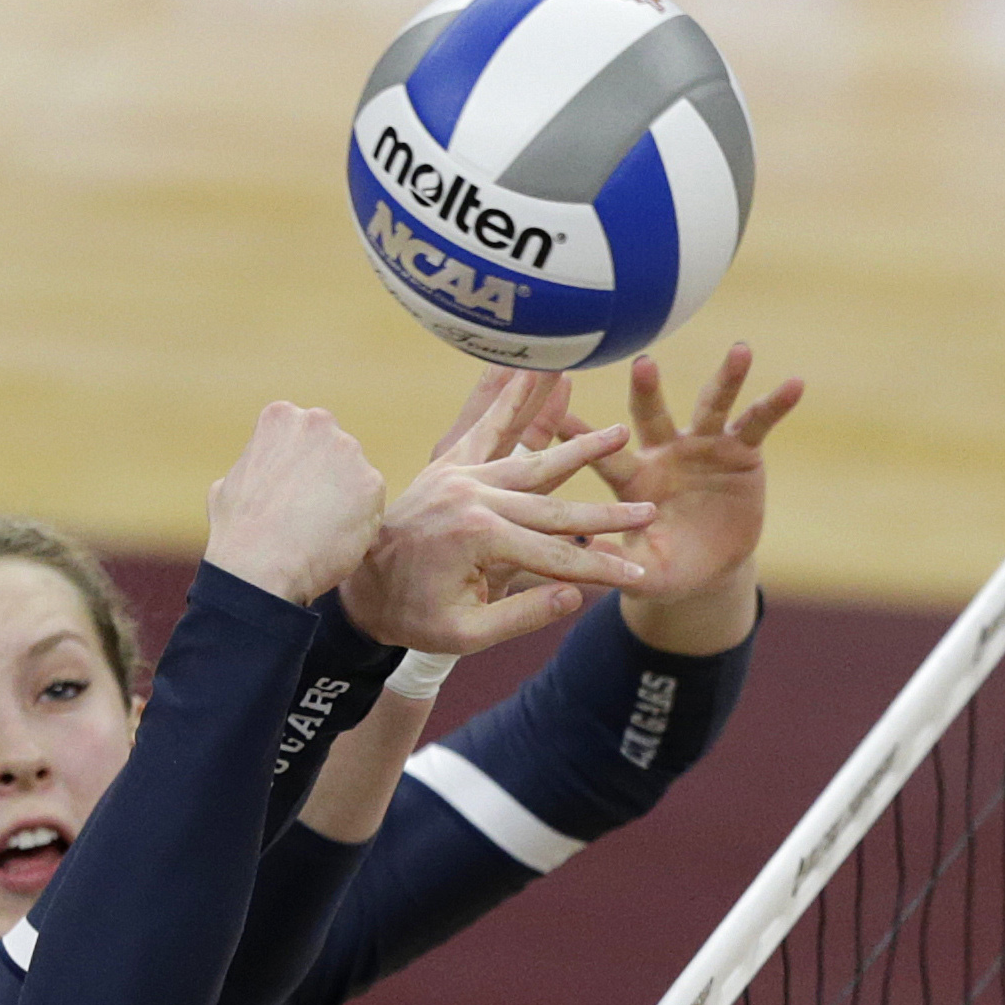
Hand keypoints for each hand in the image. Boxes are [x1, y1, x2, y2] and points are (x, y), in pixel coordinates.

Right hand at [202, 402, 384, 606]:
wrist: (260, 565)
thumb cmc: (238, 531)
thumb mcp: (230, 483)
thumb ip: (257, 467)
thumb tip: (261, 474)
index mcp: (281, 417)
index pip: (304, 436)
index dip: (300, 470)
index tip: (289, 495)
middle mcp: (318, 423)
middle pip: (335, 451)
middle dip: (328, 479)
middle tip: (309, 515)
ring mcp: (348, 450)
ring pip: (356, 477)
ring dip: (346, 501)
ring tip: (319, 531)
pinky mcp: (372, 483)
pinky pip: (372, 504)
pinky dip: (360, 523)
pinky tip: (336, 540)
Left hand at [341, 372, 652, 653]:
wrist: (355, 586)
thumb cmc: (410, 617)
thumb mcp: (465, 634)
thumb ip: (522, 614)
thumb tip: (577, 596)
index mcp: (479, 539)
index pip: (557, 556)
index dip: (601, 568)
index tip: (639, 574)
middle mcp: (474, 498)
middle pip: (555, 506)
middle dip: (605, 512)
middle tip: (648, 509)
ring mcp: (461, 477)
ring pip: (532, 457)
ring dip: (578, 446)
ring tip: (619, 432)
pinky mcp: (450, 466)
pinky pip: (485, 428)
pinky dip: (509, 400)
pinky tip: (532, 369)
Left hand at [559, 343, 801, 654]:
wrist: (712, 565)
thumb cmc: (669, 568)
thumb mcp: (647, 574)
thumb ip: (621, 563)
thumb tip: (583, 551)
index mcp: (635, 480)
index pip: (606, 457)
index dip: (585, 438)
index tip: (561, 415)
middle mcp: (666, 453)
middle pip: (654, 416)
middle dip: (648, 391)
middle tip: (643, 364)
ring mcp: (704, 446)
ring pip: (712, 405)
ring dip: (727, 378)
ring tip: (741, 349)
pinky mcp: (741, 451)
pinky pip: (759, 422)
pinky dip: (777, 403)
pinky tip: (796, 384)